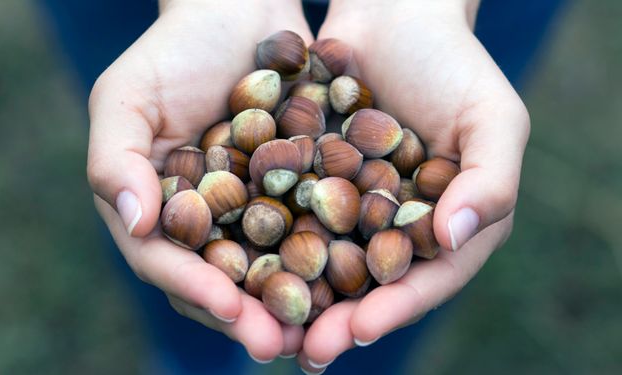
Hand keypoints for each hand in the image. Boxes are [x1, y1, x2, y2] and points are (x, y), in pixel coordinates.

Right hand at [87, 0, 311, 361]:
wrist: (240, 8)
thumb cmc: (174, 49)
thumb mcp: (127, 97)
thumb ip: (116, 161)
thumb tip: (133, 225)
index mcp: (162, 212)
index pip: (170, 263)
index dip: (196, 289)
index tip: (227, 309)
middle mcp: (211, 221)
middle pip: (226, 279)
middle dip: (250, 315)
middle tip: (279, 346)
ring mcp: (258, 210)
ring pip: (276, 267)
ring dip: (296, 302)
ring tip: (322, 334)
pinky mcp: (302, 190)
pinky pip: (318, 229)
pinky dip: (334, 256)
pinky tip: (360, 279)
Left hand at [299, 0, 529, 370]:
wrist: (393, 14)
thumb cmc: (452, 64)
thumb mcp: (492, 118)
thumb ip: (490, 181)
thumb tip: (456, 239)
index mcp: (447, 225)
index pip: (426, 278)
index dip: (396, 306)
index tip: (360, 330)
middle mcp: (396, 226)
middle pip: (368, 283)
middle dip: (337, 317)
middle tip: (303, 350)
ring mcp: (350, 206)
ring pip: (322, 260)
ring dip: (295, 293)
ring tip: (263, 326)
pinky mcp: (310, 181)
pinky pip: (288, 217)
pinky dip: (266, 242)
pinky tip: (237, 267)